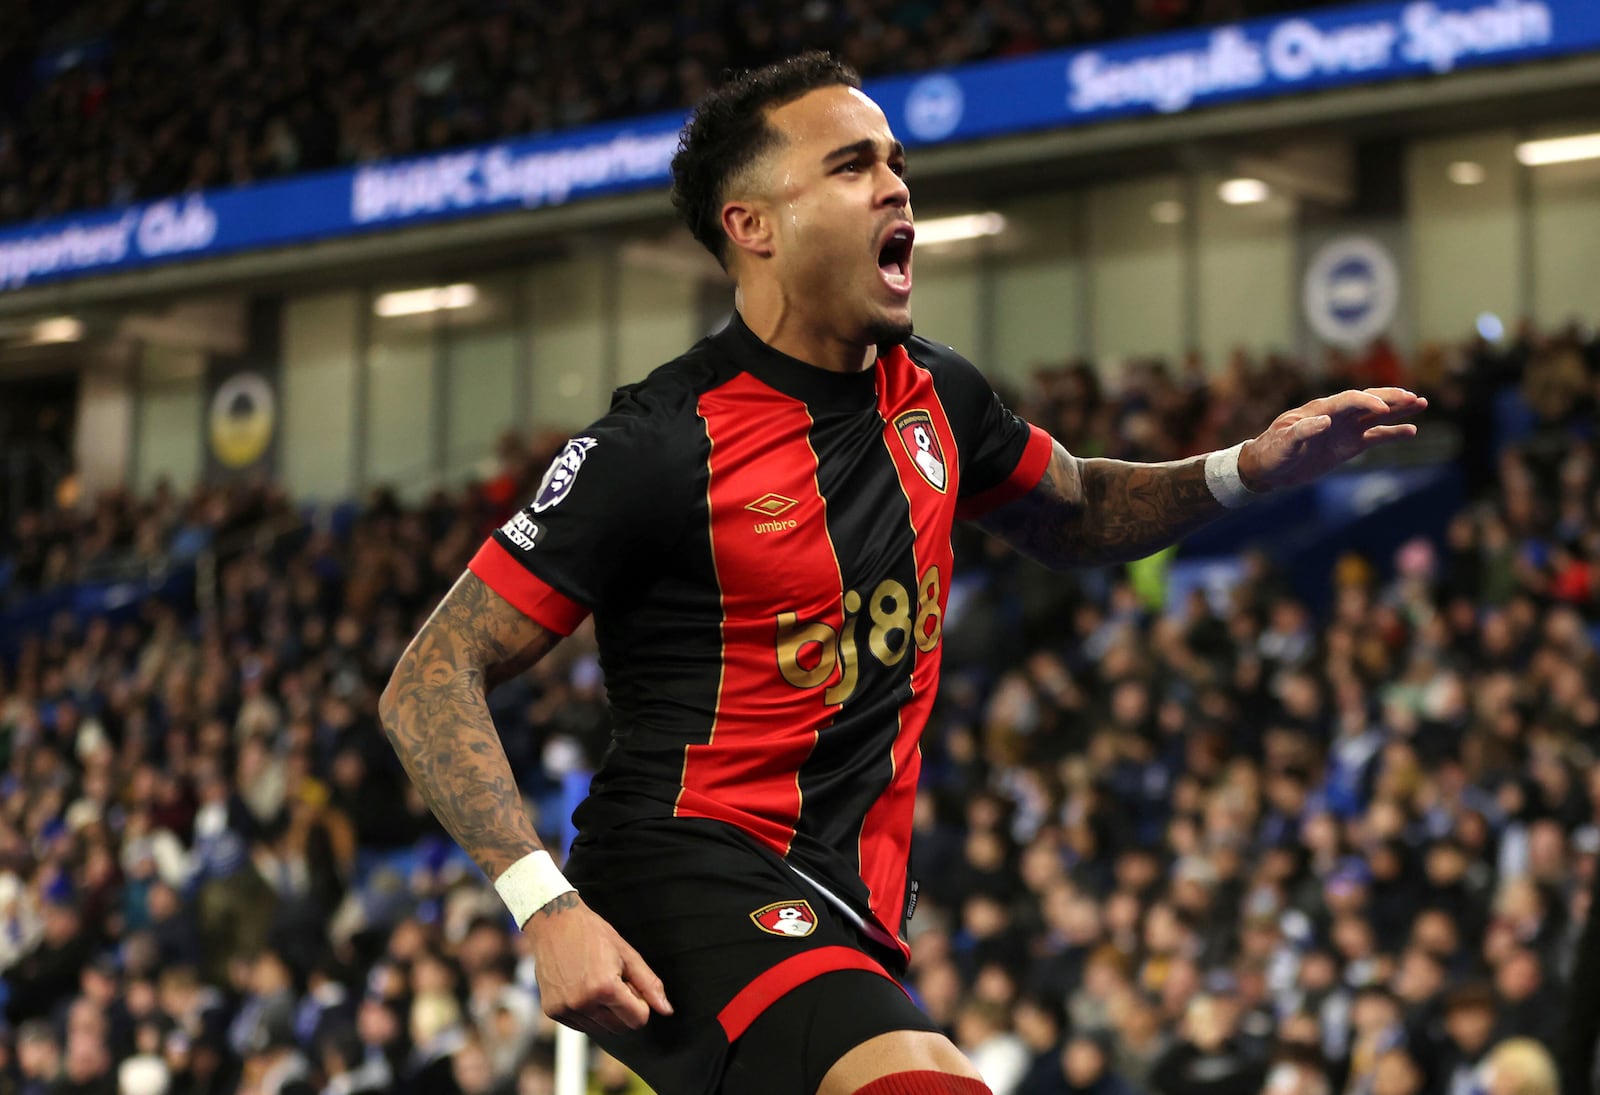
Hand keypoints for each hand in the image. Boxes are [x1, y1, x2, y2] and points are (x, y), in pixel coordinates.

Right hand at [526, 893, 673, 1035]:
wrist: (553, 923)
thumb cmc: (592, 934)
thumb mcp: (627, 954)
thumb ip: (649, 984)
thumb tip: (667, 1010)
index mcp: (605, 988)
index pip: (638, 1020)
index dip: (641, 1004)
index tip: (632, 986)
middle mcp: (583, 1003)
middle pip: (620, 1028)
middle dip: (624, 1010)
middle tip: (616, 982)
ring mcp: (566, 1009)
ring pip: (601, 1030)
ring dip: (605, 1013)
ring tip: (596, 983)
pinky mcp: (553, 1012)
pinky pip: (581, 1026)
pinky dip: (588, 1013)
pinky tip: (582, 988)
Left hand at [1238, 386, 1425, 492]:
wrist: (1268, 467)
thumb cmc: (1272, 452)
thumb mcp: (1283, 444)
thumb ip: (1302, 432)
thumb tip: (1325, 421)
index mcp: (1320, 410)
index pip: (1349, 399)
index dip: (1367, 402)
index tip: (1383, 410)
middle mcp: (1336, 415)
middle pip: (1368, 401)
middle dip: (1391, 398)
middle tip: (1413, 398)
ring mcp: (1345, 429)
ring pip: (1377, 416)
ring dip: (1399, 410)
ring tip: (1422, 403)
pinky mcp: (1349, 444)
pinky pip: (1376, 436)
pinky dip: (1393, 433)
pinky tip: (1411, 430)